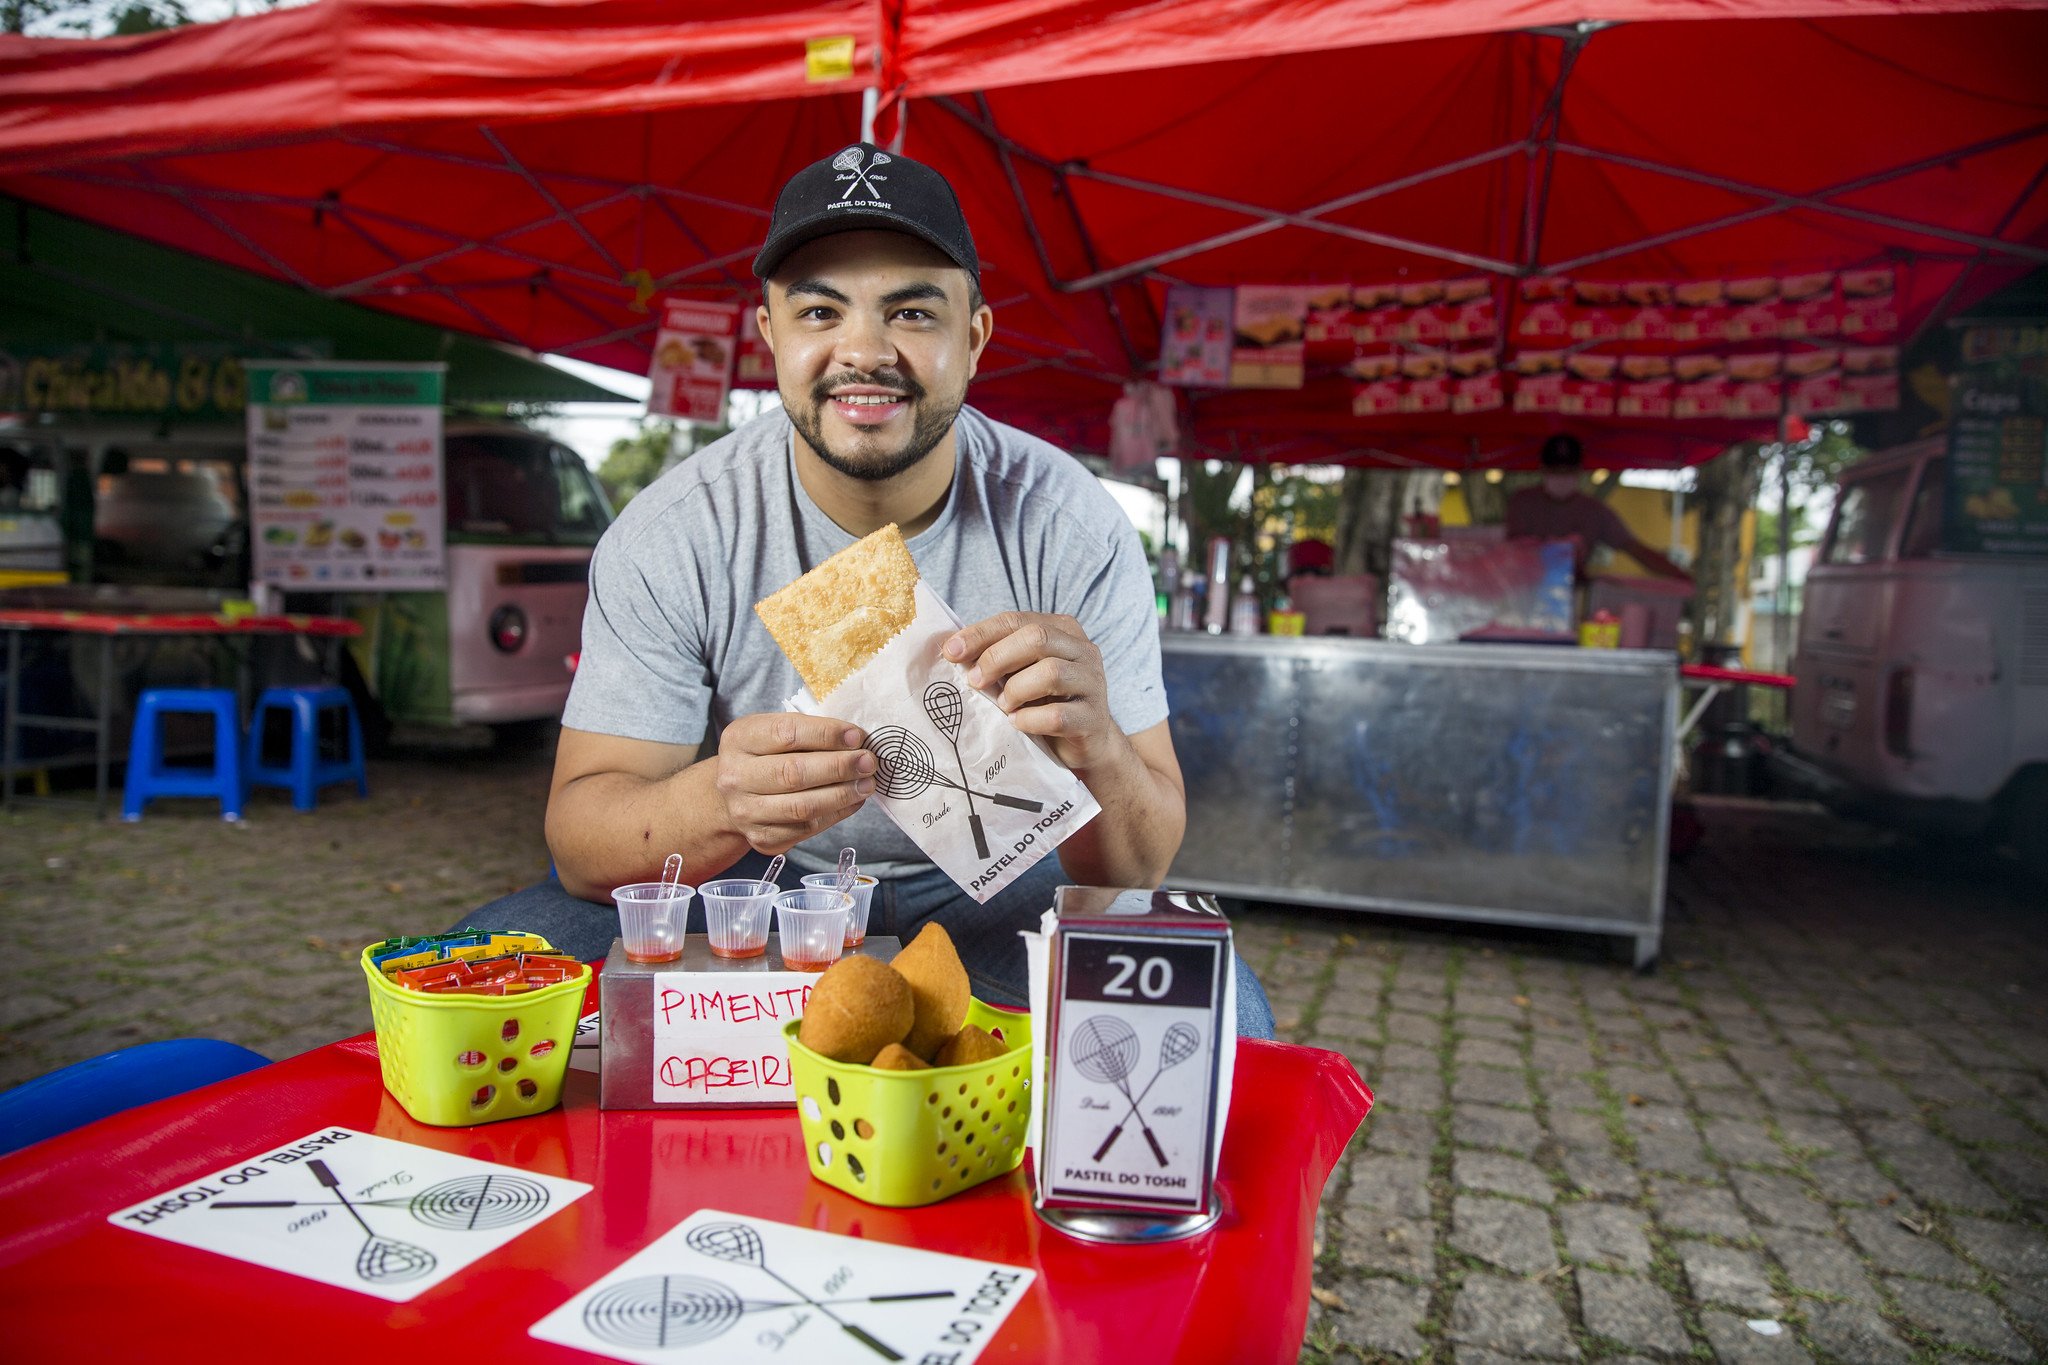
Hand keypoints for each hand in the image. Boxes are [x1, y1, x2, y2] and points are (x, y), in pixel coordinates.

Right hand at [713, 713, 873, 853]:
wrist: (736, 796)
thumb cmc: (764, 756)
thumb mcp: (773, 731)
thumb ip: (808, 731)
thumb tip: (854, 739)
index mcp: (739, 739)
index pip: (786, 733)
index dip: (826, 734)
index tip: (856, 736)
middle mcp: (735, 776)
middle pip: (793, 773)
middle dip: (838, 767)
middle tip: (868, 762)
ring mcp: (746, 811)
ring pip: (802, 806)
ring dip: (842, 794)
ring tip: (867, 783)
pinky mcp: (762, 838)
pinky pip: (806, 829)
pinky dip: (836, 814)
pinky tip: (853, 801)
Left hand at [944, 612, 1124, 771]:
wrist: (1084, 743)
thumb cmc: (1045, 702)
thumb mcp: (1022, 671)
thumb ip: (997, 656)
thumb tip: (951, 647)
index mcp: (1063, 630)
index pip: (1016, 620)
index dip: (981, 633)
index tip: (951, 652)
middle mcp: (1083, 650)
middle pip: (1036, 638)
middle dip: (997, 658)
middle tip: (974, 681)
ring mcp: (1092, 683)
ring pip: (1050, 672)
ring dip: (1015, 690)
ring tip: (1003, 706)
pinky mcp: (1093, 718)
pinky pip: (1057, 715)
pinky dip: (1029, 720)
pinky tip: (1018, 723)